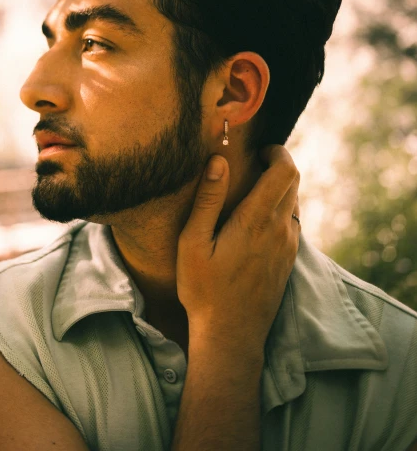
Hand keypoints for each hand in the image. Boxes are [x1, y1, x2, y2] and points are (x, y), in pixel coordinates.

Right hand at [176, 144, 300, 355]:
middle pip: (294, 182)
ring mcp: (288, 246)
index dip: (278, 152)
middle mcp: (280, 230)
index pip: (285, 171)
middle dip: (278, 165)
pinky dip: (281, 208)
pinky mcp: (288, 261)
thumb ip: (208, 199)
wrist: (231, 336)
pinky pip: (292, 222)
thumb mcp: (193, 243)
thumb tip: (219, 161)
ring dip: (280, 187)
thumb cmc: (204, 289)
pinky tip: (257, 219)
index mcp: (256, 220)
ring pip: (294, 202)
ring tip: (253, 189)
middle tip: (254, 164)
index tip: (259, 151)